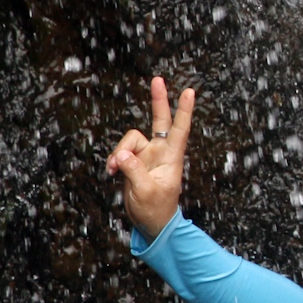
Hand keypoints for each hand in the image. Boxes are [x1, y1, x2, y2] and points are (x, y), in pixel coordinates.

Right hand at [105, 76, 195, 241]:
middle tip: (157, 79)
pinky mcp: (134, 162)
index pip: (180, 129)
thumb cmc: (156, 209)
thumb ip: (134, 171)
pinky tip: (112, 172)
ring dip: (120, 152)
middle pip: (160, 120)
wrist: (150, 223)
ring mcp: (147, 156)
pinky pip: (120, 153)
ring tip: (115, 170)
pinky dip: (114, 161)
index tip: (190, 91)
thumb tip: (122, 155)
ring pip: (130, 140)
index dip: (184, 110)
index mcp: (172, 158)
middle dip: (158, 100)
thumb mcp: (145, 191)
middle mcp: (160, 152)